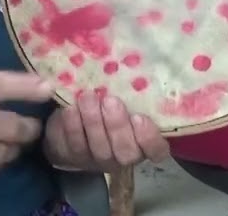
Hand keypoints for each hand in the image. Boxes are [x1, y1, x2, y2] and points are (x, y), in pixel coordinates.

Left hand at [44, 92, 170, 170]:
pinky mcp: (72, 157)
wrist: (73, 120)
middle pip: (126, 152)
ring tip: (88, 97)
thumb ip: (132, 94)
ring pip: (98, 149)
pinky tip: (70, 108)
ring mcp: (96, 160)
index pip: (156, 150)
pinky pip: (73, 145)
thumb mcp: (124, 98)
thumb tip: (136, 67)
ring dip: (93, 122)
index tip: (139, 117)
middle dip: (117, 125)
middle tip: (110, 101)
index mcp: (142, 142)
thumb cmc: (108, 105)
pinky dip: (72, 126)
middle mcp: (122, 156)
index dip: (149, 137)